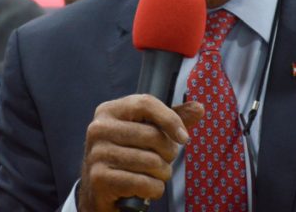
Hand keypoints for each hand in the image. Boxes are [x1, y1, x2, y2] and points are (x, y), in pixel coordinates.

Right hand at [77, 95, 203, 211]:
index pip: (146, 103)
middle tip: (165, 160)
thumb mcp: (146, 133)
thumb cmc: (128, 155)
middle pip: (152, 135)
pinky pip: (143, 182)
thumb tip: (199, 108)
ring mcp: (96, 153)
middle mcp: (98, 128)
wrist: (99, 191)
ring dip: (162, 173)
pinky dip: (154, 189)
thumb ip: (171, 119)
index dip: (171, 119)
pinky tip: (147, 189)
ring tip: (156, 175)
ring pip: (151, 161)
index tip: (184, 137)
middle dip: (169, 152)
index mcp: (109, 110)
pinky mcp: (99, 179)